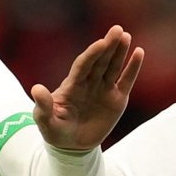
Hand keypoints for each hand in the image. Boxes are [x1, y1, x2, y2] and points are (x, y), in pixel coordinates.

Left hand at [30, 25, 143, 150]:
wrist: (72, 146)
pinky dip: (133, 67)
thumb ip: (43, 106)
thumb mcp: (45, 121)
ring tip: (126, 36)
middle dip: (108, 46)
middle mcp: (89, 82)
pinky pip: (126, 80)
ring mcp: (104, 89)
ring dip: (120, 51)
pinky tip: (139, 52)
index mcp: (72, 84)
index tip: (101, 43)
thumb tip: (36, 89)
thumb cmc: (55, 131)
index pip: (83, 65)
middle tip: (117, 29)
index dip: (92, 54)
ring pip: (113, 66)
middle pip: (100, 61)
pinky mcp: (116, 98)